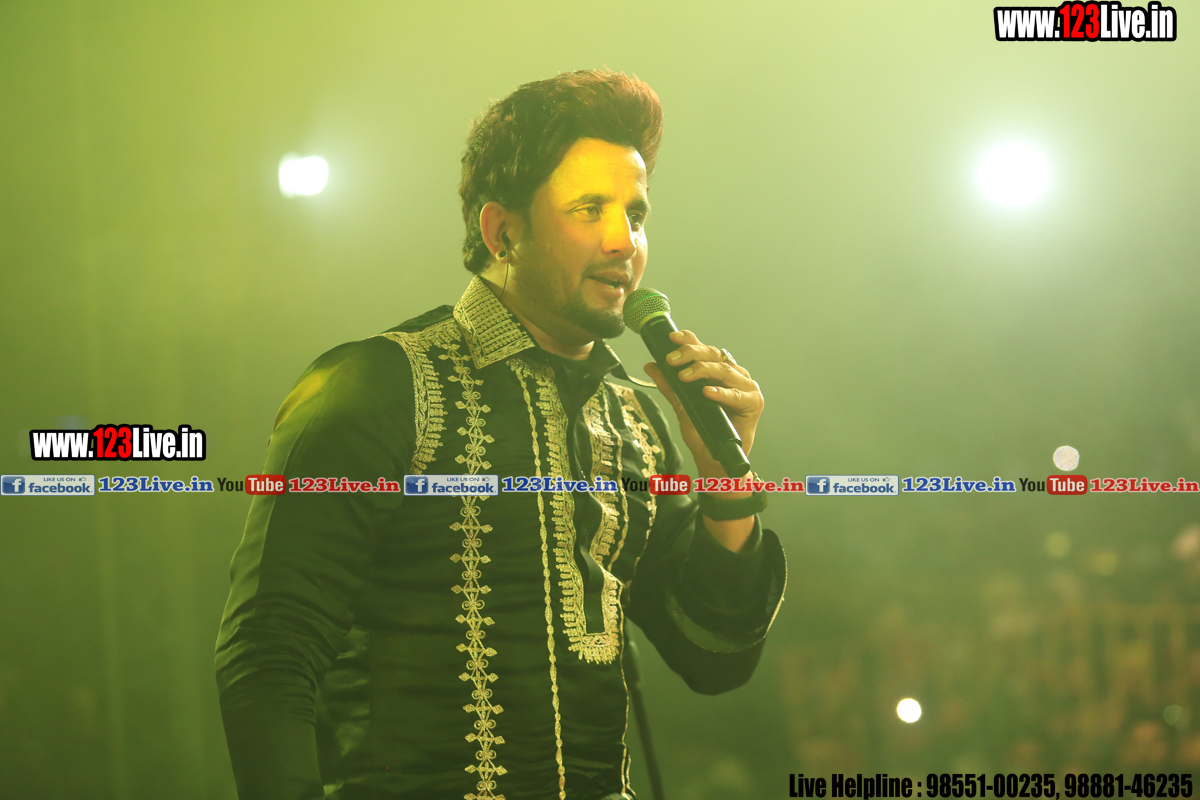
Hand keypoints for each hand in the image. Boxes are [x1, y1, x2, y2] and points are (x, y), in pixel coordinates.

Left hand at [644, 329, 763, 479]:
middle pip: (714, 355)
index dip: (690, 340)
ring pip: (725, 370)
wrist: (714, 458)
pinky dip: (722, 393)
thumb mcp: (682, 406)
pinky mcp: (754, 403)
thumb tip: (650, 366)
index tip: (671, 338)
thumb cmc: (704, 430)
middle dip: (691, 353)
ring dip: (703, 370)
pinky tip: (708, 392)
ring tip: (684, 376)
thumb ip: (669, 386)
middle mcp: (734, 374)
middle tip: (671, 360)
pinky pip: (737, 395)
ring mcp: (746, 387)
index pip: (705, 349)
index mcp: (719, 371)